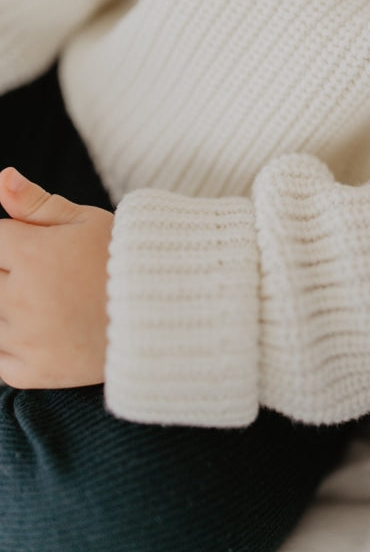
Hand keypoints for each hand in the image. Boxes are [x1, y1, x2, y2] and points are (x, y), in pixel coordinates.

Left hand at [0, 167, 112, 388]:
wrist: (171, 314)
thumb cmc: (131, 259)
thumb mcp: (88, 222)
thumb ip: (37, 204)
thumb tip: (3, 178)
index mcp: (32, 254)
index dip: (14, 241)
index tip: (42, 249)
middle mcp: (20, 298)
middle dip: (9, 274)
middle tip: (50, 277)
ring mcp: (25, 340)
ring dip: (8, 309)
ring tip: (48, 303)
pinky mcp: (34, 373)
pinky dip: (10, 347)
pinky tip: (41, 333)